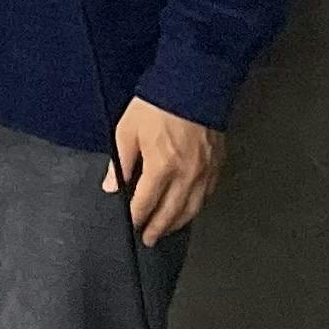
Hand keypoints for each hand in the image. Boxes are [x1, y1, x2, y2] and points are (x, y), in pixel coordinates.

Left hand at [105, 96, 222, 244]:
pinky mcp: (216, 167)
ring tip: (165, 231)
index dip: (136, 217)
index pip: (146, 202)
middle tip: (148, 240)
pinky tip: (187, 211)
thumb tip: (112, 186)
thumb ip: (120, 162)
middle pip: (171, 213)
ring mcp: (205, 174)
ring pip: (192, 209)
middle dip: (157, 228)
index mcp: (162, 168)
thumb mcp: (127, 130)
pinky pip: (205, 197)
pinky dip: (194, 208)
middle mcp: (186, 177)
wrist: (191, 88)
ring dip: (177, 223)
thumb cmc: (155, 107)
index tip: (130, 226)